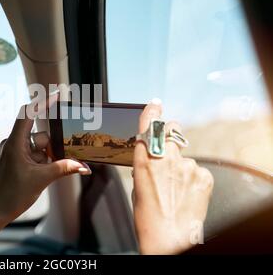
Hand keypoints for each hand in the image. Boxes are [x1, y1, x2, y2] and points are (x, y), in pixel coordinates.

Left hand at [0, 99, 90, 241]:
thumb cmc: (12, 194)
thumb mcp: (42, 179)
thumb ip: (64, 168)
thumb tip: (84, 166)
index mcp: (15, 143)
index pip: (28, 114)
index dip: (42, 102)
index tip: (56, 95)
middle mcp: (14, 143)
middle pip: (40, 134)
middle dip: (52, 146)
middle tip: (62, 156)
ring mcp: (15, 152)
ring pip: (40, 147)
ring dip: (49, 158)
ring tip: (47, 173)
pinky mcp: (18, 160)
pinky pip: (36, 155)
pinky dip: (45, 162)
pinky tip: (45, 175)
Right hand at [133, 100, 213, 253]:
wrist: (169, 239)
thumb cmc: (148, 218)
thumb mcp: (138, 186)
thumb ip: (147, 166)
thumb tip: (155, 159)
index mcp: (145, 160)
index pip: (149, 125)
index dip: (152, 112)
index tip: (155, 104)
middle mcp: (167, 158)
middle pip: (172, 132)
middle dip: (170, 136)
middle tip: (169, 151)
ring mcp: (188, 166)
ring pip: (185, 157)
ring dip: (181, 167)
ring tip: (176, 190)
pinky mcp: (204, 175)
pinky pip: (198, 171)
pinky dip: (193, 180)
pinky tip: (186, 195)